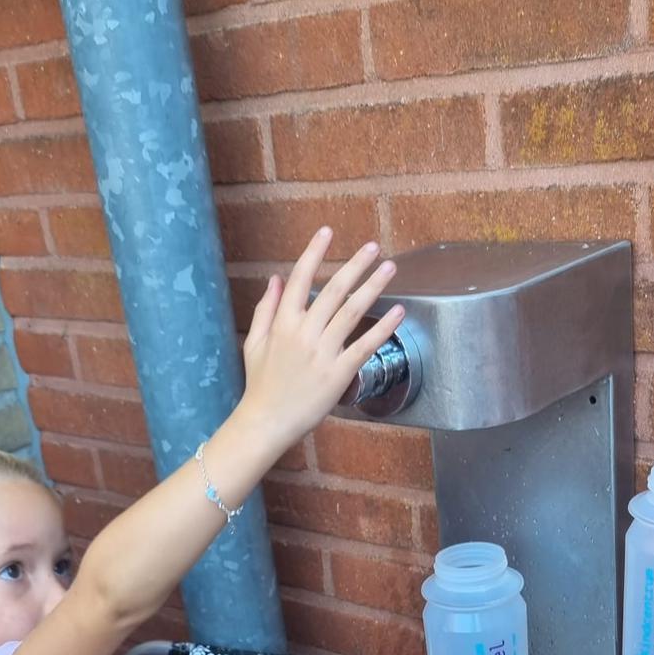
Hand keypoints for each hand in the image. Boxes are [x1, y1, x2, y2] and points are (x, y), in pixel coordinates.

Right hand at [238, 228, 404, 456]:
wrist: (266, 422)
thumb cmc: (260, 385)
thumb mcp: (255, 342)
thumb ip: (266, 309)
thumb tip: (276, 279)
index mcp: (283, 323)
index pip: (300, 279)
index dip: (314, 252)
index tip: (327, 232)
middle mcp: (304, 333)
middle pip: (333, 290)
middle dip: (355, 265)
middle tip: (373, 246)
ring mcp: (323, 353)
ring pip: (352, 311)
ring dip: (373, 286)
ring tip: (389, 268)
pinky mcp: (338, 373)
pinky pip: (364, 345)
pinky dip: (383, 327)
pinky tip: (398, 312)